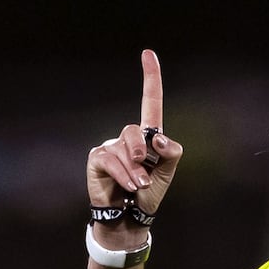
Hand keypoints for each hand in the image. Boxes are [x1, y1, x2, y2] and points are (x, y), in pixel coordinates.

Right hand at [86, 50, 182, 216]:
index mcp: (148, 136)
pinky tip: (128, 187)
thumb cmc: (150, 192)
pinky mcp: (97, 158)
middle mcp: (127, 137)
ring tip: (138, 186)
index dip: (150, 77)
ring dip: (135, 172)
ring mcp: (110, 146)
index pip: (150, 102)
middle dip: (142, 153)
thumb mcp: (168, 172)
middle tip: (146, 177)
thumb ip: (171, 153)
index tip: (148, 53)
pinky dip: (123, 175)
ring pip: (124, 149)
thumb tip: (158, 137)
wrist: (131, 215)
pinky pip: (111, 160)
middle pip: (135, 130)